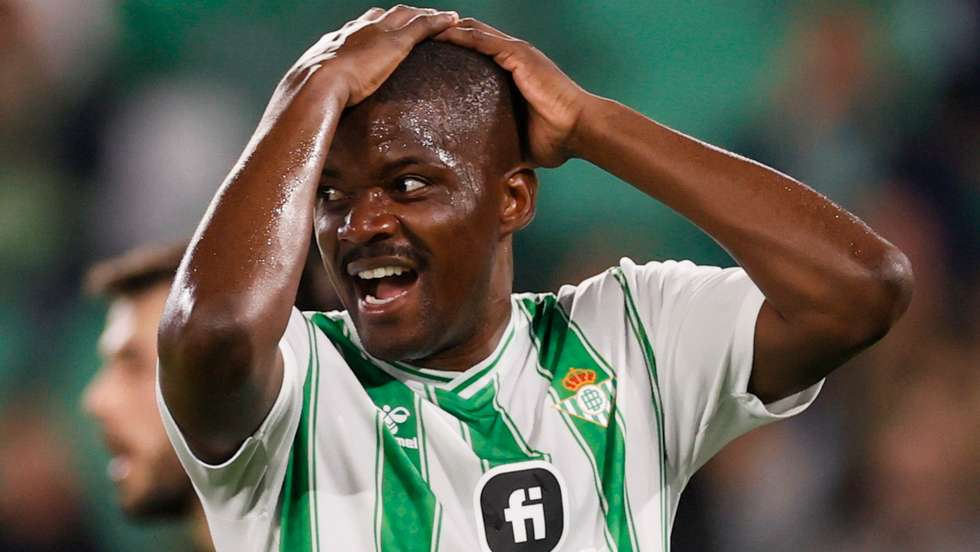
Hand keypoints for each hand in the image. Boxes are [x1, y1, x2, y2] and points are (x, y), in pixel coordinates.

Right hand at [268, 6, 458, 113]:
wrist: (314, 87)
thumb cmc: (306, 101)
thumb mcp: (308, 103)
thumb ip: (315, 111)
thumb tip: (308, 131)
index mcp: (333, 44)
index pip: (354, 30)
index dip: (369, 28)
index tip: (378, 32)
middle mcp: (355, 32)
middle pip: (382, 16)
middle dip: (398, 17)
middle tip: (412, 19)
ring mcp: (375, 34)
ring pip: (405, 15)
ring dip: (423, 15)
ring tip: (440, 18)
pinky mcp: (395, 43)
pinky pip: (423, 26)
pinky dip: (439, 21)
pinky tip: (453, 20)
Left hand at [435, 18, 594, 167]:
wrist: (579, 131)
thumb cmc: (555, 139)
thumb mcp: (517, 142)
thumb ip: (498, 147)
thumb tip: (479, 173)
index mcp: (512, 73)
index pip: (476, 54)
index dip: (452, 51)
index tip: (425, 58)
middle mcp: (513, 57)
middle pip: (470, 36)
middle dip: (444, 35)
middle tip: (414, 41)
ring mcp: (516, 53)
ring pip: (473, 31)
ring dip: (447, 30)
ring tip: (420, 32)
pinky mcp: (518, 55)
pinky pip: (483, 39)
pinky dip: (460, 35)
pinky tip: (439, 35)